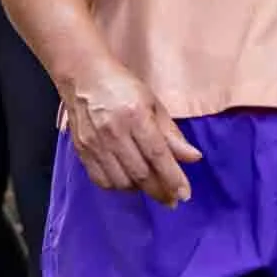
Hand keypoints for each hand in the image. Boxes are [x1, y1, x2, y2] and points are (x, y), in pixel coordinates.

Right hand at [63, 61, 202, 208]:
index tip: (185, 194)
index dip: (173, 178)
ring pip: (121, 181)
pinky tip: (128, 181)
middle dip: (160, 191)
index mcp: (135, 115)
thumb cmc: (124, 87)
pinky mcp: (82, 150)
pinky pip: (101, 180)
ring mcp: (95, 143)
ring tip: (151, 185)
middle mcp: (114, 132)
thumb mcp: (153, 104)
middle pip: (141, 173)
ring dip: (140, 190)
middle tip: (173, 199)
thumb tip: (194, 158)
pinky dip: (118, 186)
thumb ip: (173, 134)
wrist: (83, 76)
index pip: (158, 155)